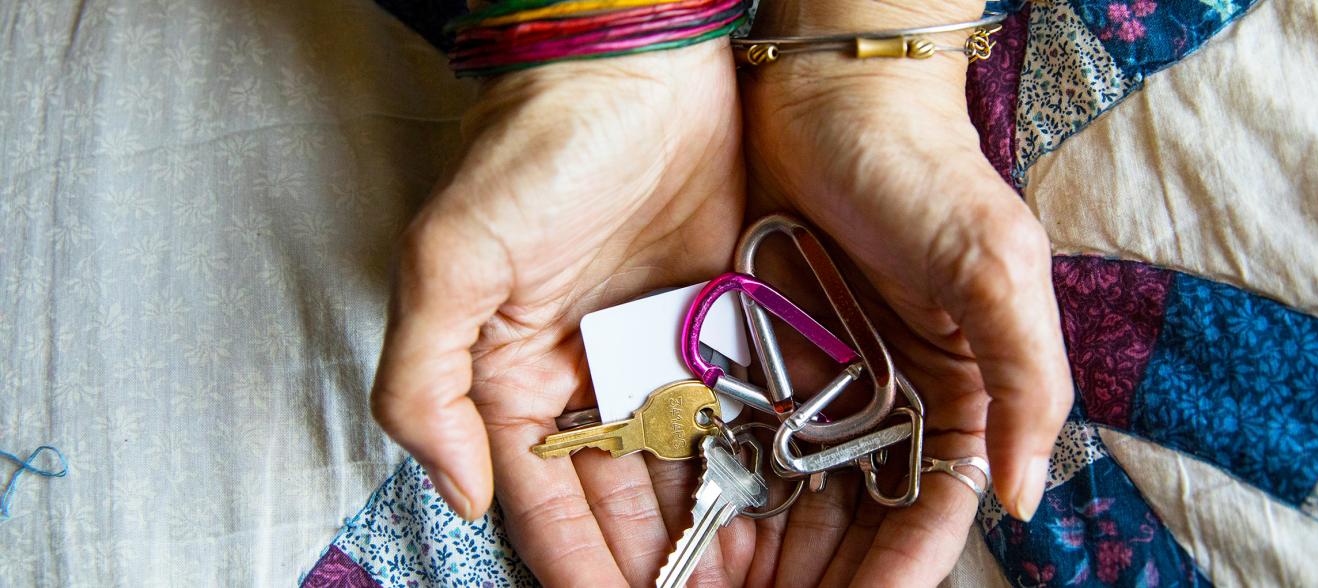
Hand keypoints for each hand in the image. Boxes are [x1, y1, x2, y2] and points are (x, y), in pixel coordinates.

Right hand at [370, 41, 754, 585]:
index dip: (578, 568)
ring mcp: (653, 354)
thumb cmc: (533, 149)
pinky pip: (736, 410)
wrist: (634, 63)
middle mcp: (583, 378)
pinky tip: (783, 511)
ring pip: (684, 468)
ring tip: (752, 582)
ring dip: (713, 530)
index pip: (544, 502)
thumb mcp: (449, 262)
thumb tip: (456, 494)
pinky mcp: (714, 324)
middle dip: (656, 564)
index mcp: (511, 377)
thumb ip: (426, 385)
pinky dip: (755, 462)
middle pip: (619, 502)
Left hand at [739, 0, 1073, 583]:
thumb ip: (1027, 377)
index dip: (897, 574)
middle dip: (818, 581)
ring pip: (793, 500)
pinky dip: (719, 487)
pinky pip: (739, 441)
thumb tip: (1030, 495)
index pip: (932, 515)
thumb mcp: (995, 265)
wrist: (834, 95)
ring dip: (758, 556)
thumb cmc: (925, 172)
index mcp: (961, 399)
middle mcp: (891, 408)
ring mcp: (822, 389)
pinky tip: (684, 527)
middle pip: (856, 527)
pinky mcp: (761, 361)